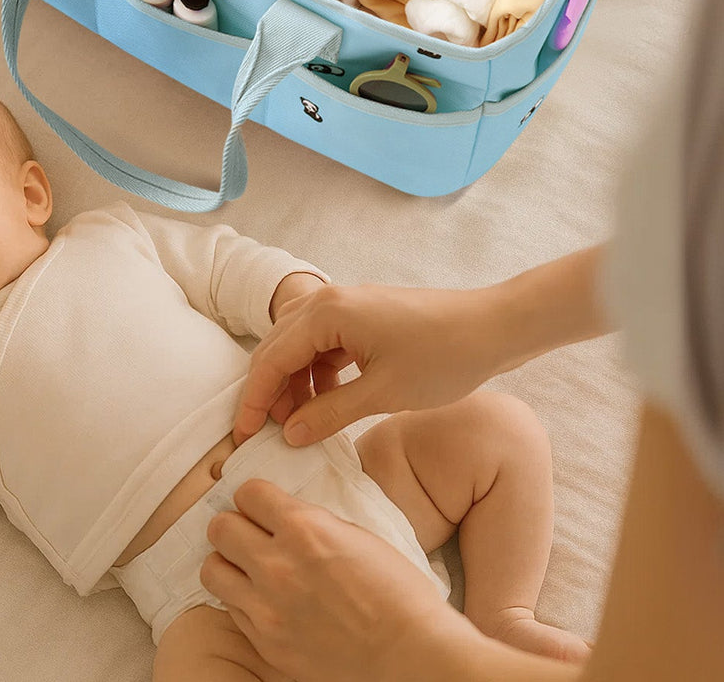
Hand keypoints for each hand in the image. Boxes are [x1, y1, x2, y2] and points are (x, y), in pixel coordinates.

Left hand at [202, 480, 468, 681]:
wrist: (410, 656)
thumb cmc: (397, 593)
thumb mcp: (355, 535)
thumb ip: (311, 522)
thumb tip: (282, 515)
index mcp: (303, 528)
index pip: (247, 493)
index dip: (255, 499)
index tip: (263, 508)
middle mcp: (276, 564)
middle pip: (220, 527)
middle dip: (235, 527)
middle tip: (251, 536)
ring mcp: (267, 607)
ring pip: (212, 569)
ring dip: (229, 565)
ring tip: (248, 570)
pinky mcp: (266, 643)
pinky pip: (232, 610)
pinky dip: (243, 602)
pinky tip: (266, 602)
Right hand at [234, 284, 493, 445]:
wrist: (493, 327)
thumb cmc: (444, 357)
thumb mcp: (383, 394)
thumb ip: (330, 413)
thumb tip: (289, 434)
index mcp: (326, 314)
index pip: (270, 360)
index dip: (254, 401)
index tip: (245, 437)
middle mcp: (327, 301)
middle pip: (277, 349)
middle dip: (269, 392)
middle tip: (267, 435)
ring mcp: (345, 305)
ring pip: (299, 347)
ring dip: (293, 384)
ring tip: (301, 425)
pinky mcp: (362, 315)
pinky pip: (323, 344)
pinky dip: (317, 373)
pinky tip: (327, 402)